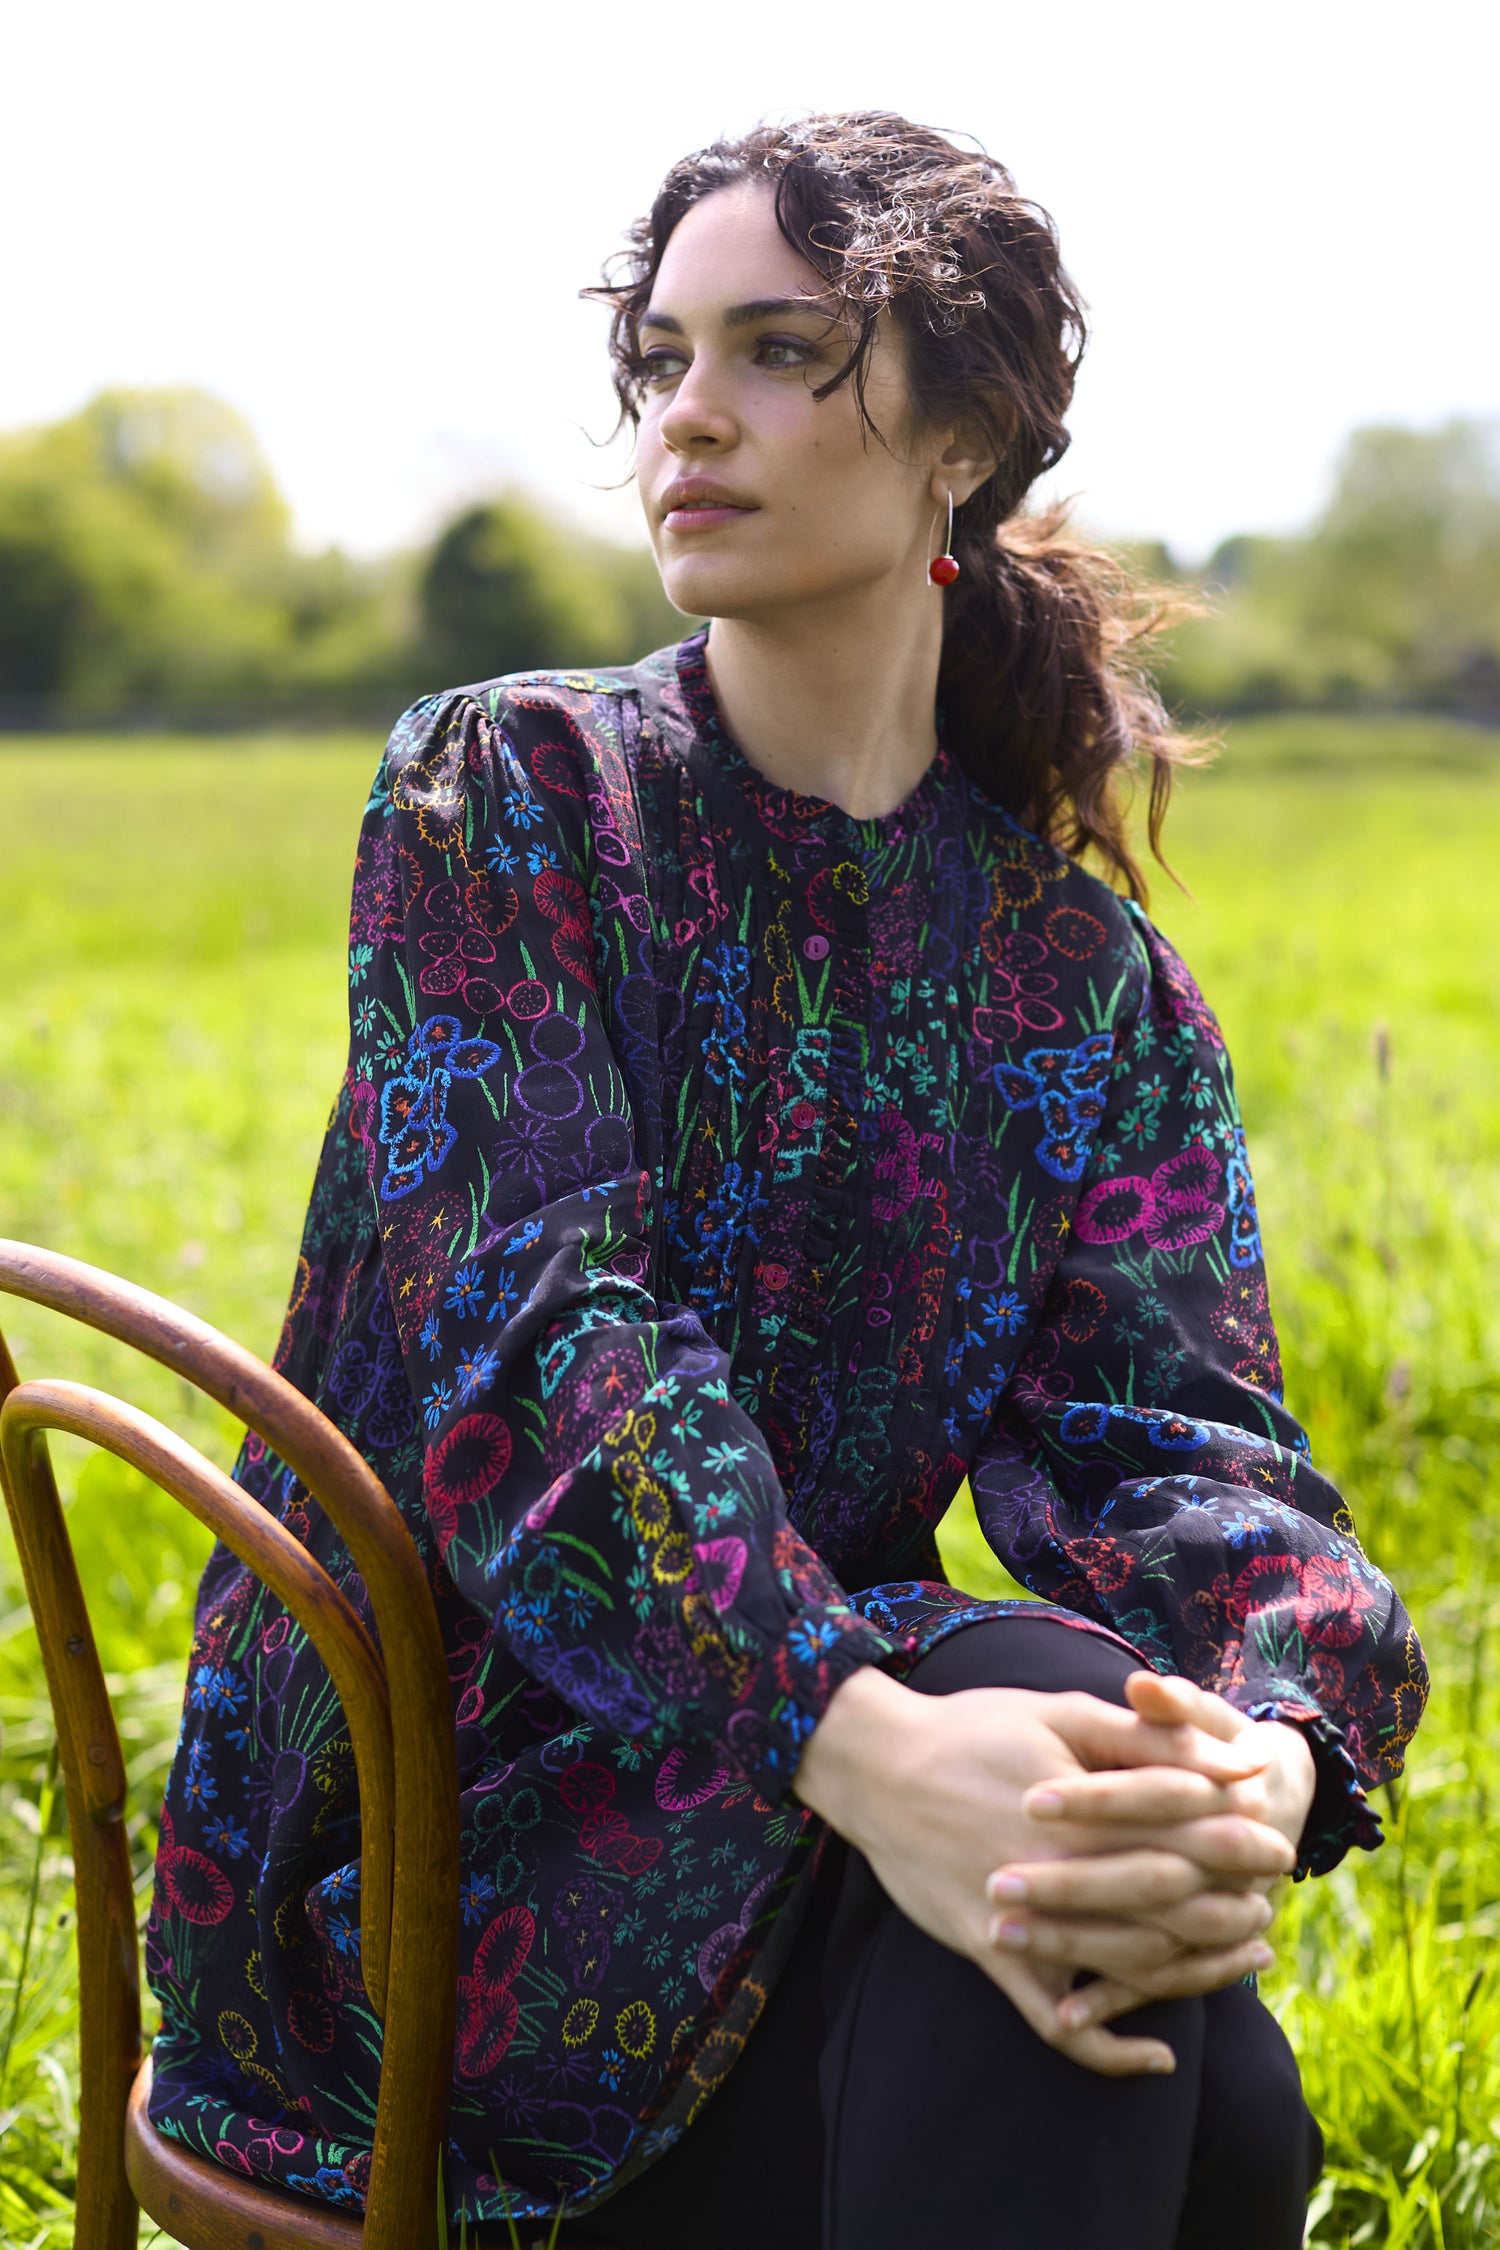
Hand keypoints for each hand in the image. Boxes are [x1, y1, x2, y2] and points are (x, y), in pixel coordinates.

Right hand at [792, 1667, 1272, 2075]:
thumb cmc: (974, 1729)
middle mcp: (1062, 1874)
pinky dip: (1110, 2050)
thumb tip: (1237, 1757)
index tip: (1279, 1847)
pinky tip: (1157, 2058)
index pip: (1187, 1837)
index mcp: (1085, 1811)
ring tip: (1239, 1960)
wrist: (876, 1766)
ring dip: (1197, 1972)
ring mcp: (1027, 1923)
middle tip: (1269, 1907)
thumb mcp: (1062, 1714)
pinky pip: (1057, 2024)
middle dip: (1232, 1909)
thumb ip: (1151, 1736)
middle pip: (1172, 1906)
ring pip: (1132, 1968)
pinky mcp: (993, 1956)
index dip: (1241, 1844)